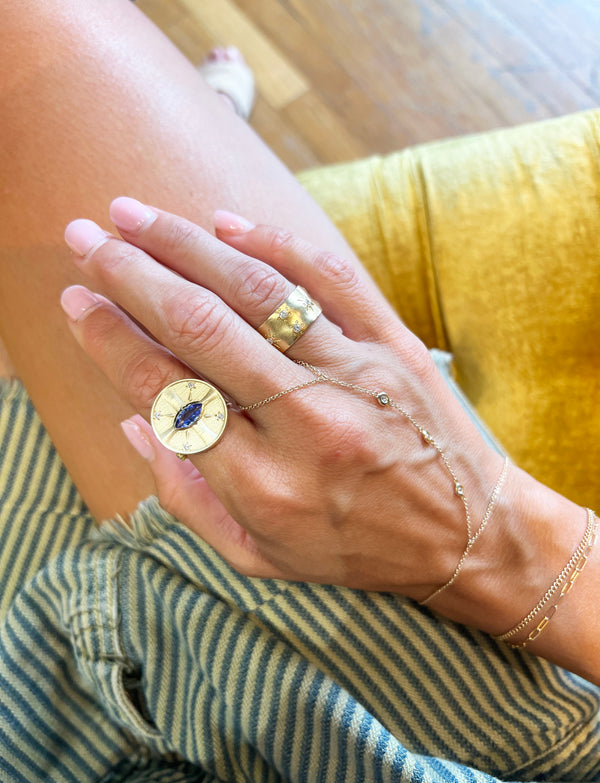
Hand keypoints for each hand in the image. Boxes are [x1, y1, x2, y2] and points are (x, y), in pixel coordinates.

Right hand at [61, 198, 505, 598]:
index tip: (77, 301)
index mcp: (264, 483)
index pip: (167, 392)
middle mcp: (306, 422)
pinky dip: (275, 244)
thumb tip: (133, 424)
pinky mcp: (394, 345)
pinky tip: (226, 223)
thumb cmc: (356, 549)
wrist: (471, 536)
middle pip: (201, 328)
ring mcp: (356, 375)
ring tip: (133, 215)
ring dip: (187, 246)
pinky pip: (331, 279)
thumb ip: (187, 498)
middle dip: (132, 275)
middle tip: (85, 237)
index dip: (110, 340)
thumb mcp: (261, 558)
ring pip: (259, 293)